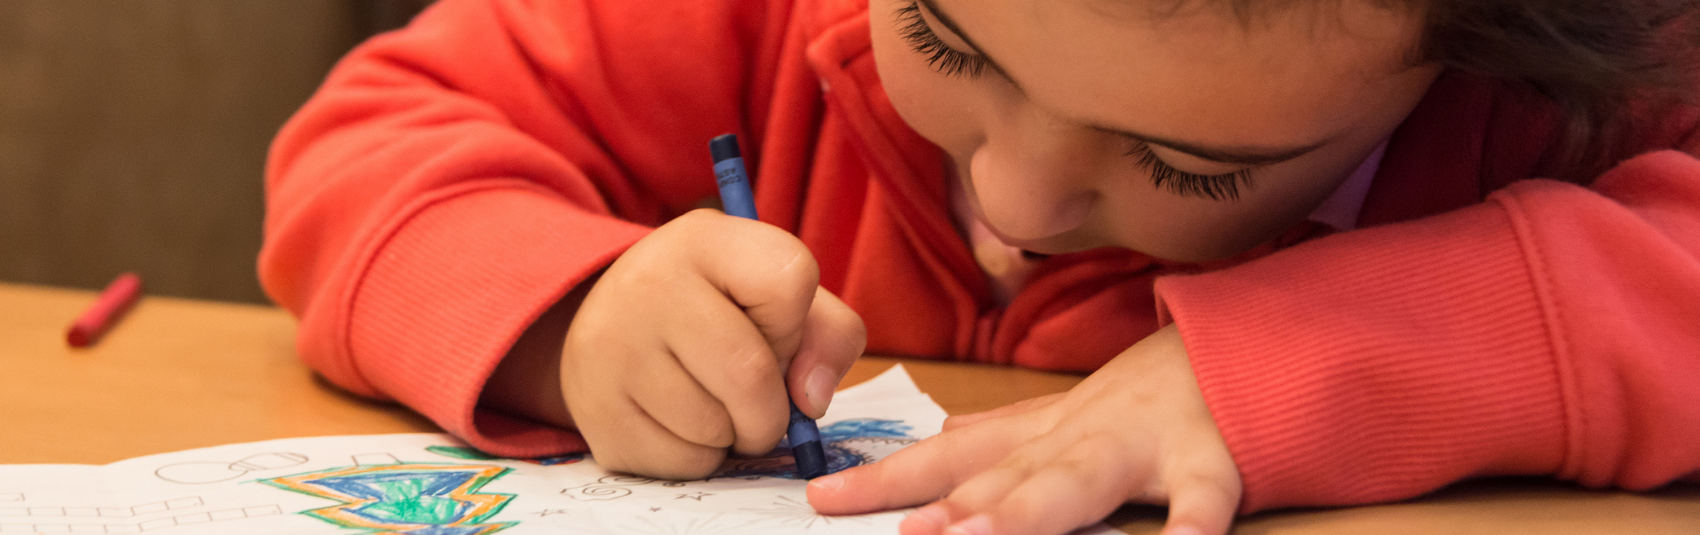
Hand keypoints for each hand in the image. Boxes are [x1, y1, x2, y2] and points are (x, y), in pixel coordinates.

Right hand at [559, 209, 865, 478]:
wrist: (614, 326)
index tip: (773, 332)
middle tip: (760, 405)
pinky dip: (698, 458)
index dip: (796, 324)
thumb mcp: (776, 295)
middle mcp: (648, 282)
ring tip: (713, 405)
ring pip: (713, 428)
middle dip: (773, 410)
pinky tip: (680, 424)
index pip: (790, 280)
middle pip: (751, 374)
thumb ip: (827, 335)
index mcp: (705, 240)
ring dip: (734, 436)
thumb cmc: (717, 311)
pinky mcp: (595, 411)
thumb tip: (811, 399)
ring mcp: (611, 347)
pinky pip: (681, 462)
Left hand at [806, 324, 1239, 534]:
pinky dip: (1191, 526)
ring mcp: (1144, 446)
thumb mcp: (1070, 412)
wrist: (1247, 347)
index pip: (952, 459)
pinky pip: (1204, 500)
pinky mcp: (1214, 462)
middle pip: (1005, 477)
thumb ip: (1007, 434)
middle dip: (950, 508)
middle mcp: (1080, 438)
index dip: (888, 479)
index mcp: (1044, 434)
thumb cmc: (1153, 395)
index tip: (822, 501)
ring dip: (1028, 514)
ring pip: (1079, 482)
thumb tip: (942, 439)